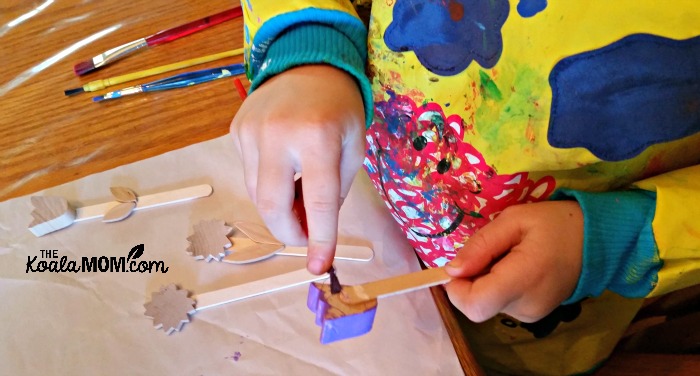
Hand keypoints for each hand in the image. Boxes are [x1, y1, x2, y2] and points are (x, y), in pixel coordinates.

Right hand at [230, 65, 365, 274]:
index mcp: (318, 137)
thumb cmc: (339, 110)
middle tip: (306, 236)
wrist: (309, 63)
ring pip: (257, 193)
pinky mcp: (236, 130)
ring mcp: (251, 131)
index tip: (320, 268)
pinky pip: (249, 173)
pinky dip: (268, 183)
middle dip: (289, 232)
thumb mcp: (352, 150)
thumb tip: (309, 231)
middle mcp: (278, 134)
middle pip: (271, 206)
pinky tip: (285, 166)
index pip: (318, 201)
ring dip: (280, 207)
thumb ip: (334, 193)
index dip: (320, 240)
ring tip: (300, 194)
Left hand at [444, 201, 583, 322]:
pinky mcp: (534, 315)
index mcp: (523, 280)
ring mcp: (532, 315)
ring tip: (509, 255)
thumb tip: (452, 270)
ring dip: (486, 281)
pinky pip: (502, 303)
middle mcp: (526, 306)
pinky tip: (516, 266)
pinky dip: (498, 286)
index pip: (475, 305)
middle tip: (491, 251)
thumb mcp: (514, 220)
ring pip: (488, 304)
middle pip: (478, 305)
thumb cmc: (556, 224)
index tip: (460, 264)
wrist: (599, 242)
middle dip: (471, 279)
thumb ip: (481, 245)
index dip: (456, 288)